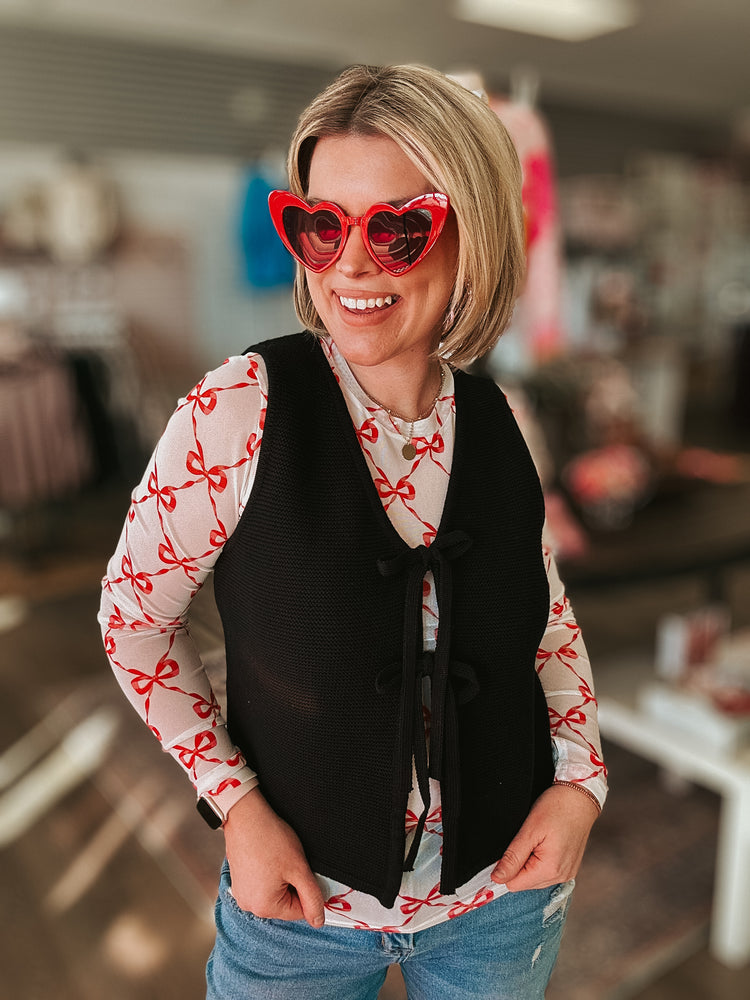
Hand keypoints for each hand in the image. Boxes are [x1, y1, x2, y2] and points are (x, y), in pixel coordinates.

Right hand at [222, 787, 324, 926]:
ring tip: (276, 858)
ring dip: (281, 878)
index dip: (306, 889)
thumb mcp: (299, 869)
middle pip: (285, 903)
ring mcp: (241, 893)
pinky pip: (261, 884)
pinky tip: (267, 857)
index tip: (300, 869)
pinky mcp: (239, 881)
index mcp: (264, 907)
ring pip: (274, 893)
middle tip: (287, 861)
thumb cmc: (270, 839)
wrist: (246, 816)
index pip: (299, 911)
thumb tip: (318, 921)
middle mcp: (249, 906)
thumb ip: (312, 897)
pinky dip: (268, 873)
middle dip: (292, 883)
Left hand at [491, 784, 598, 891]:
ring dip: (530, 862)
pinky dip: (540, 860)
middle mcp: (561, 877)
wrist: (580, 797)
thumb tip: (497, 878)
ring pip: (535, 878)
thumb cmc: (557, 807)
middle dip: (519, 863)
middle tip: (528, 839)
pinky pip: (546, 872)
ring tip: (539, 839)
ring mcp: (567, 873)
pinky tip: (545, 843)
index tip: (510, 848)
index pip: (514, 884)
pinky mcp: (569, 868)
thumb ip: (513, 857)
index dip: (505, 867)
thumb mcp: (530, 830)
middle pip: (524, 883)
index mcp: (550, 870)